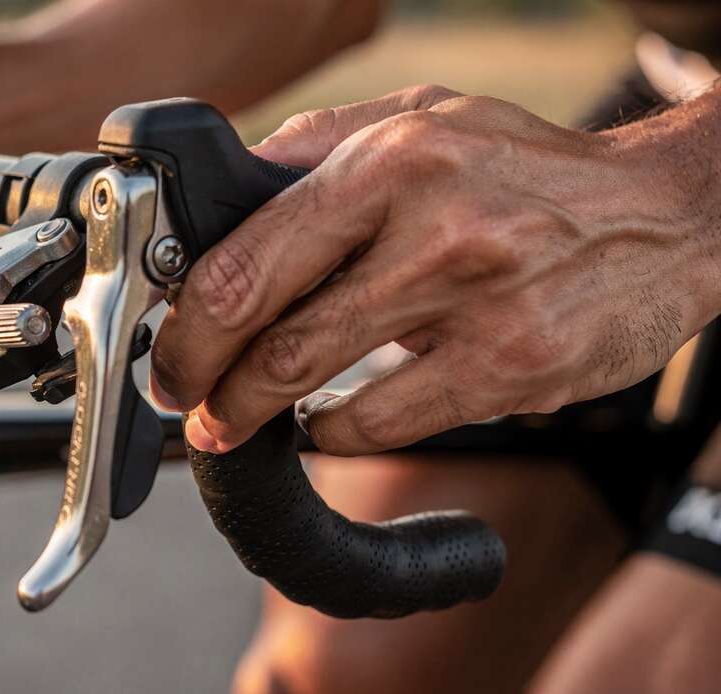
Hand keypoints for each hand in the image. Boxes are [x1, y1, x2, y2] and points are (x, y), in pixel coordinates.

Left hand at [150, 84, 720, 454]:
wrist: (668, 216)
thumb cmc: (526, 168)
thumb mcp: (422, 117)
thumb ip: (316, 147)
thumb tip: (222, 194)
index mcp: (390, 158)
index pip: (247, 255)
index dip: (188, 322)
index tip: (170, 350)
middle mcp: (432, 227)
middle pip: (270, 331)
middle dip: (205, 382)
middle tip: (188, 402)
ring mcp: (477, 304)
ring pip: (317, 385)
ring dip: (257, 417)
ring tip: (238, 421)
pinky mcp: (512, 368)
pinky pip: (387, 423)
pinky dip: (336, 431)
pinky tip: (326, 421)